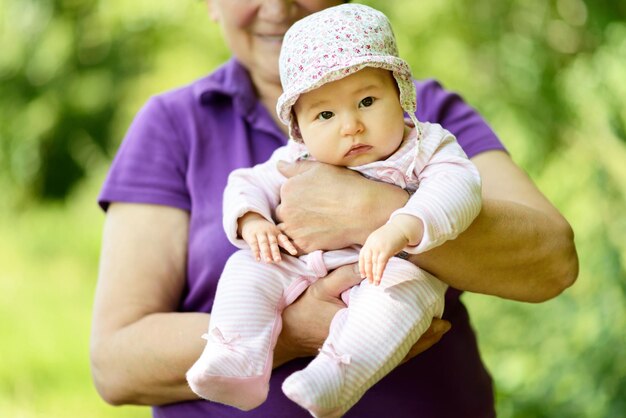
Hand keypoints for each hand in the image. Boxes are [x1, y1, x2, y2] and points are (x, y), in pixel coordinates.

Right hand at [239, 212, 296, 262]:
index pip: (284, 240)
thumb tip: (289, 256)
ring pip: (264, 244)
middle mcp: (269, 233)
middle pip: (273, 243)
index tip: (294, 253)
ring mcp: (260, 233)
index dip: (289, 246)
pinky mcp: (251, 236)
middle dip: (276, 252)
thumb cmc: (266, 231)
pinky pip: (254, 244)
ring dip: (266, 253)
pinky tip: (258, 259)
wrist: (251, 220)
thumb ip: (280, 243)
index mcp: (277, 233)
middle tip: (278, 260)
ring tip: (268, 261)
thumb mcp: (274, 234)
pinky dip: (256, 252)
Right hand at [274, 263, 450, 366]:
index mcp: (357, 327)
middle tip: (444, 324)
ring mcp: (359, 349)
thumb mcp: (322, 287)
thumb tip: (368, 264)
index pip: (395, 331)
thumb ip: (345, 274)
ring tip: (435, 330)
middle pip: (401, 347)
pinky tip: (411, 336)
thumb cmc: (304, 309)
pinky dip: (401, 345)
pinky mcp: (356, 349)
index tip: (437, 318)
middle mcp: (362, 343)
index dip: (418, 328)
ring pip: (395, 352)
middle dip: (424, 337)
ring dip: (416, 342)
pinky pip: (384, 353)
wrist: (288, 334)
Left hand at [276, 160, 408, 253]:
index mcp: (287, 189)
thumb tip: (279, 165)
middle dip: (294, 214)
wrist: (364, 210)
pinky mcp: (304, 245)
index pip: (284, 196)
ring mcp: (294, 230)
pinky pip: (295, 246)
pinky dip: (301, 243)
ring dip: (296, 229)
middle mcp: (285, 210)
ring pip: (286, 230)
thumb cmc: (344, 185)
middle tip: (315, 213)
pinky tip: (315, 237)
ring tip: (316, 225)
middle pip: (283, 213)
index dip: (297, 198)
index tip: (312, 200)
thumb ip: (295, 168)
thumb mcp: (320, 168)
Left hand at [359, 223, 408, 284]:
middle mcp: (371, 244)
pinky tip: (379, 279)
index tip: (362, 275)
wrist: (402, 227)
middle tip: (369, 281)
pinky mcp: (386, 250)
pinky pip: (381, 264)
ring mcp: (378, 247)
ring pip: (374, 264)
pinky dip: (379, 272)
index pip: (362, 256)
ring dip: (374, 275)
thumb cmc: (392, 235)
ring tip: (375, 283)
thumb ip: (375, 248)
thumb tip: (373, 260)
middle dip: (367, 272)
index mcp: (369, 241)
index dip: (361, 266)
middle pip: (367, 261)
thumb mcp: (380, 239)